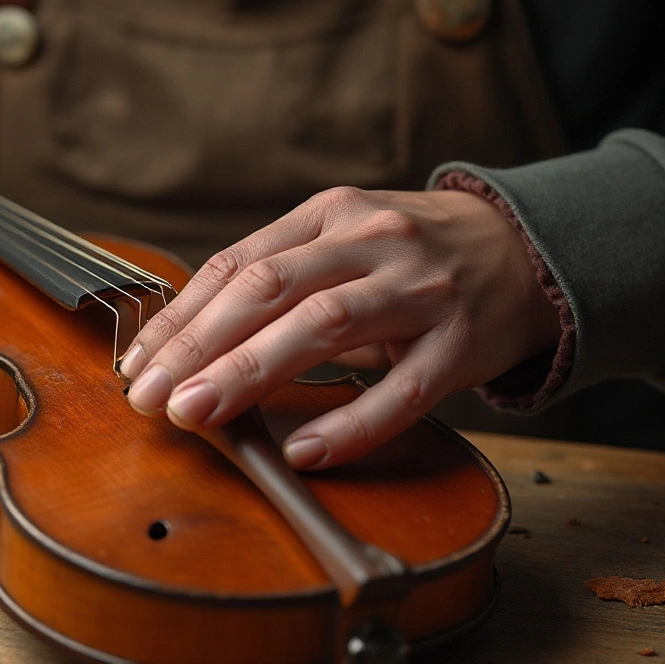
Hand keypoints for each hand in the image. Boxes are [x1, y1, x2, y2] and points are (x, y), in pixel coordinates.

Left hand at [119, 187, 560, 468]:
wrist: (527, 250)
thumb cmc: (410, 256)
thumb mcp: (343, 240)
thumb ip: (278, 277)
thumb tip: (188, 341)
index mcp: (330, 213)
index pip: (238, 264)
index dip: (181, 316)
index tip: (137, 363)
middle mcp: (371, 240)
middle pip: (268, 290)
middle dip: (199, 346)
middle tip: (150, 397)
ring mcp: (420, 289)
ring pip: (323, 326)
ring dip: (250, 371)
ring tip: (198, 415)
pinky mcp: (463, 342)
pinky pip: (402, 390)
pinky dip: (350, 423)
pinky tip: (302, 451)